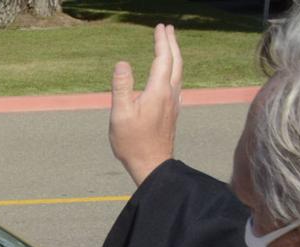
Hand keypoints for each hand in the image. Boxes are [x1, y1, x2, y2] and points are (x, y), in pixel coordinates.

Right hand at [110, 23, 181, 187]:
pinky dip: (174, 70)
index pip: (163, 59)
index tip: (160, 28)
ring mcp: (173, 103)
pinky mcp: (172, 111)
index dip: (162, 41)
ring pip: (178, 72)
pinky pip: (177, 83)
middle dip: (172, 43)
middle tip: (167, 29)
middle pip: (175, 62)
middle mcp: (170, 94)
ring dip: (174, 55)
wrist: (152, 165)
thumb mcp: (120, 115)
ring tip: (169, 46)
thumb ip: (121, 87)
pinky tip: (170, 74)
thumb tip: (122, 63)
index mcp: (158, 92)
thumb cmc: (133, 142)